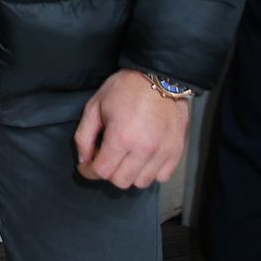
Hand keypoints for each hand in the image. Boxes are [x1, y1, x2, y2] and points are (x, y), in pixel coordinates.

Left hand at [73, 70, 190, 188]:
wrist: (159, 77)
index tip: (86, 167)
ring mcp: (163, 152)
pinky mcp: (177, 152)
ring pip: (141, 182)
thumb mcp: (95, 106)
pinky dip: (150, 172)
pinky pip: (162, 177)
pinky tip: (142, 158)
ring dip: (129, 174)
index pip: (102, 172)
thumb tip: (84, 160)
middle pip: (121, 181)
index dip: (89, 171)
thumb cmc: (125, 88)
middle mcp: (144, 149)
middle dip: (108, 173)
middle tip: (105, 157)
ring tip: (125, 157)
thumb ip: (84, 136)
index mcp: (121, 137)